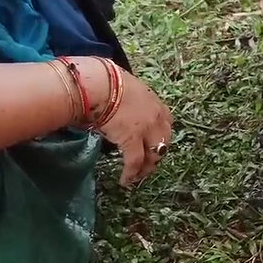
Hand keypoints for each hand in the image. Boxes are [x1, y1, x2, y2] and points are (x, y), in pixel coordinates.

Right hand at [73, 58, 173, 186]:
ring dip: (146, 167)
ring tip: (137, 176)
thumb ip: (126, 99)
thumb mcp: (122, 88)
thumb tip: (113, 105)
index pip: (166, 121)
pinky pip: (135, 162)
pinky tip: (125, 180)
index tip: (155, 143)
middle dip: (157, 153)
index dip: (161, 135)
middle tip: (147, 164)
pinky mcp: (132, 140)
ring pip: (154, 154)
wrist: (97, 84)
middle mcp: (155, 115)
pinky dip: (131, 173)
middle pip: (164, 140)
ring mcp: (146, 129)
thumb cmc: (102, 81)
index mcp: (153, 100)